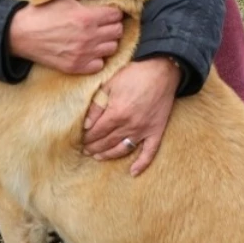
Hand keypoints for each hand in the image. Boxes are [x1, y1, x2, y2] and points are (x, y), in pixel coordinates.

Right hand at [7, 0, 123, 74]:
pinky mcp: (76, 67)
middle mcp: (88, 37)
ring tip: (97, 37)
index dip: (113, 12)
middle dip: (112, 25)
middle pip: (118, 32)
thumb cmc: (43, 11)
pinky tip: (89, 51)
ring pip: (112, 48)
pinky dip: (97, 58)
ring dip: (107, 41)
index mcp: (87, 17)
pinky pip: (99, 64)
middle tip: (102, 24)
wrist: (21, 34)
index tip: (106, 12)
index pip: (116, 15)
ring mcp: (83, 54)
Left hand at [81, 56, 181, 175]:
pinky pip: (149, 152)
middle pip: (107, 142)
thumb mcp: (110, 84)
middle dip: (93, 147)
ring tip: (98, 156)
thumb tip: (87, 124)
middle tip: (86, 150)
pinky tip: (133, 172)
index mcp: (116, 113)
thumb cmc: (135, 74)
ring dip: (108, 155)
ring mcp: (143, 130)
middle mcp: (129, 125)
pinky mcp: (156, 131)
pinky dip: (142, 163)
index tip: (81, 139)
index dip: (87, 138)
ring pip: (122, 149)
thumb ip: (97, 105)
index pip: (96, 132)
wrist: (162, 70)